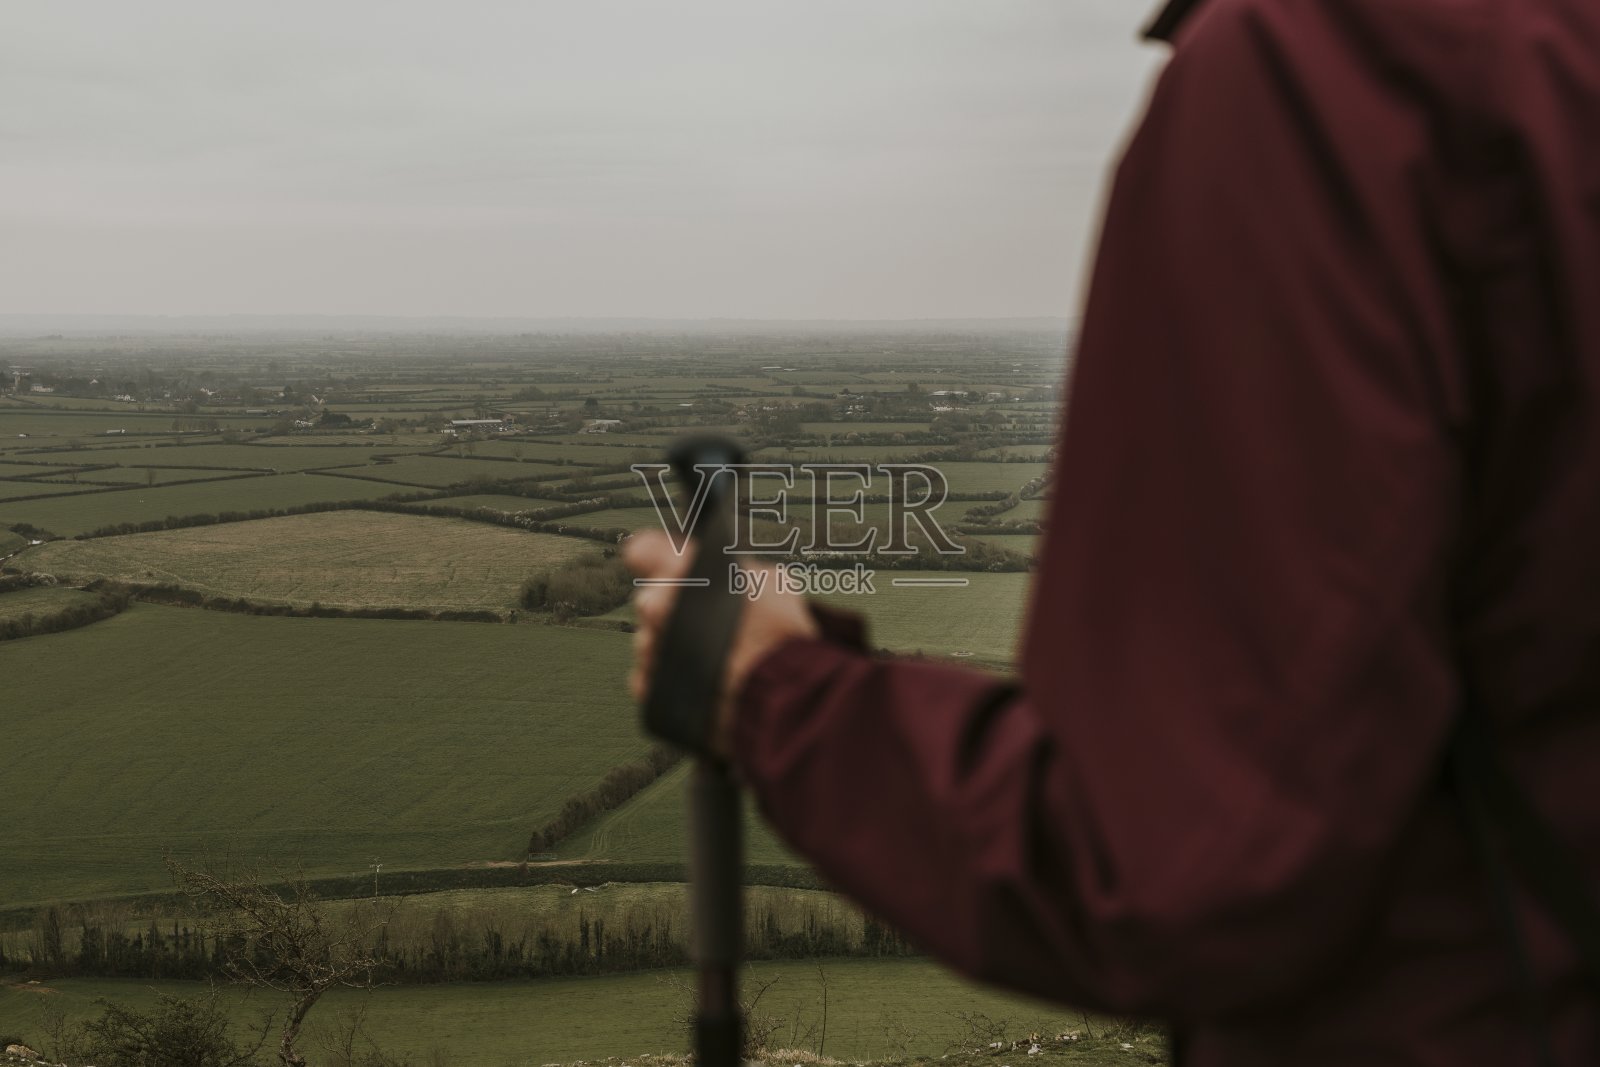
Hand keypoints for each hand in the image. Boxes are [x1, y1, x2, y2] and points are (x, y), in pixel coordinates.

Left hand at [623, 530, 819, 753]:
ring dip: (669, 646)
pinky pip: (648, 678)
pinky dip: (667, 679)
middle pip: (649, 600)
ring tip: (708, 658)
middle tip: (704, 623)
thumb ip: (735, 573)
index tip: (661, 565)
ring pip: (649, 641)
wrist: (783, 694)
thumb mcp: (771, 581)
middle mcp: (657, 607)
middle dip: (669, 609)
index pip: (644, 550)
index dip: (653, 558)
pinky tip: (697, 681)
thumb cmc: (780, 636)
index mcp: (682, 572)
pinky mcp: (650, 689)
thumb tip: (730, 574)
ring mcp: (651, 650)